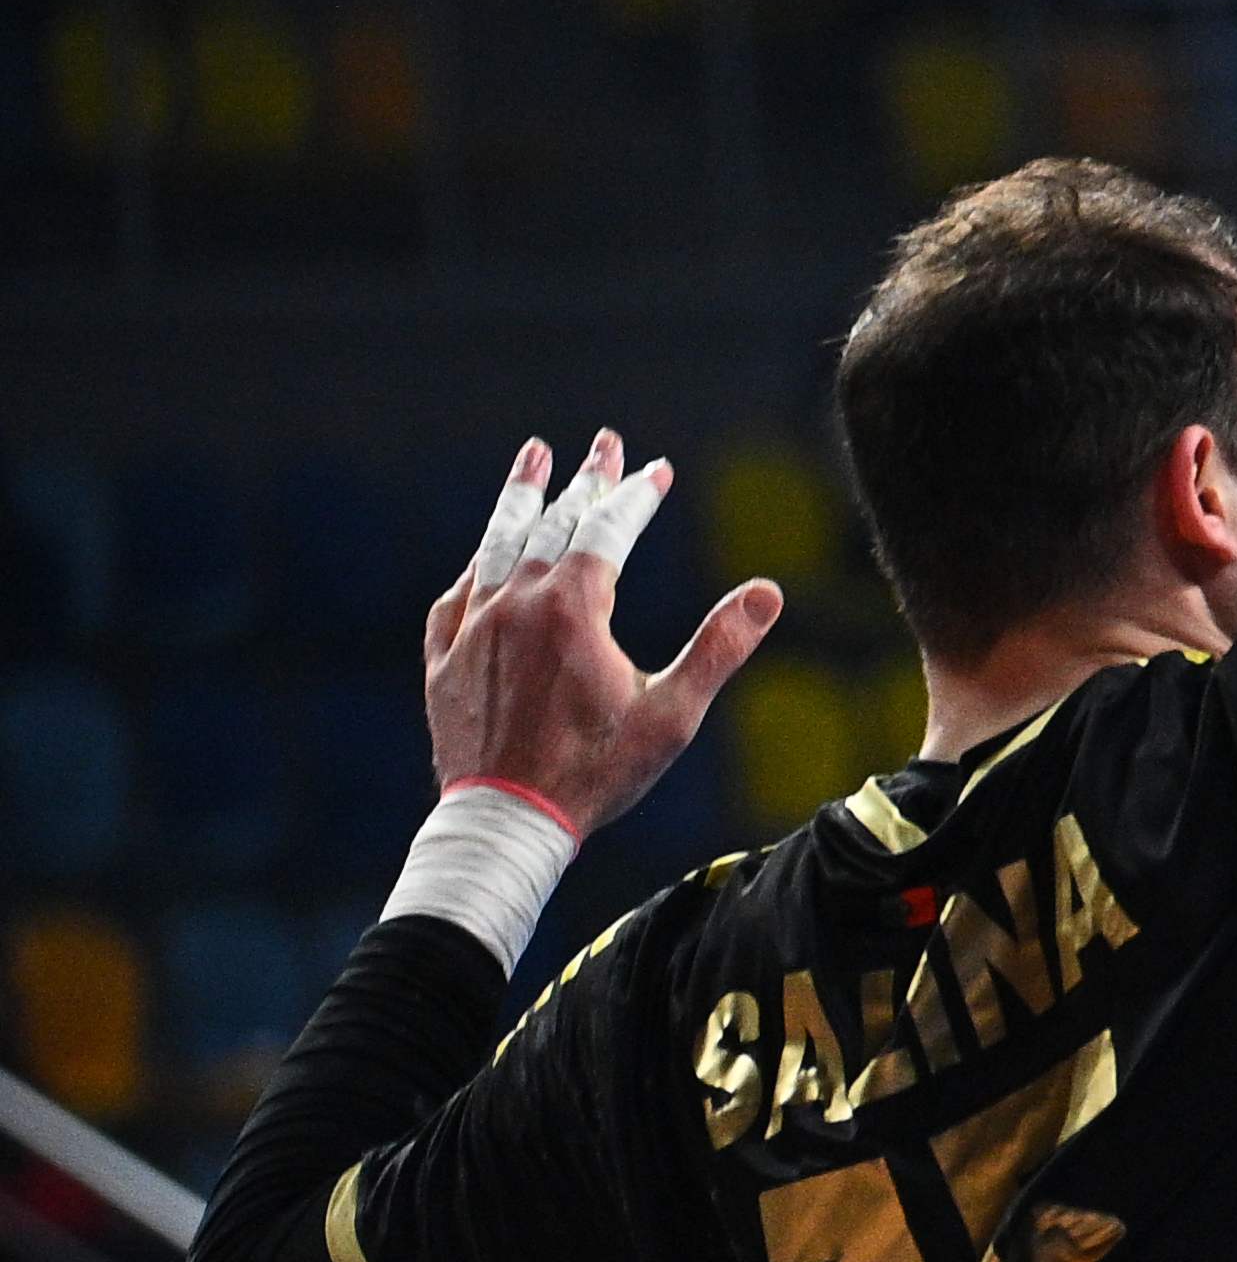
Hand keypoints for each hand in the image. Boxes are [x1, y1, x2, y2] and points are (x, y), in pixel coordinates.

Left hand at [423, 435, 781, 836]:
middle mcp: (516, 603)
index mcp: (572, 609)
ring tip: (534, 456)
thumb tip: (768, 592)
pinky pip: (459, 592)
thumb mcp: (671, 714)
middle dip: (584, 481)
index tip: (656, 468)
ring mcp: (473, 626)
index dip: (634, 496)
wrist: (507, 819)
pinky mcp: (445, 656)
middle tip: (605, 442)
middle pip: (553, 524)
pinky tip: (487, 553)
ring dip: (521, 497)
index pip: (607, 531)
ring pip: (498, 544)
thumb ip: (718, 646)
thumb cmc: (597, 771)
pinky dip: (480, 562)